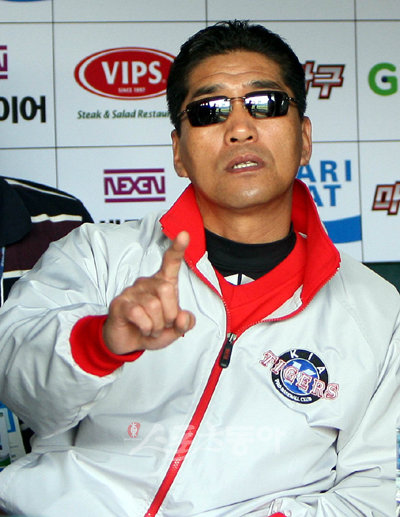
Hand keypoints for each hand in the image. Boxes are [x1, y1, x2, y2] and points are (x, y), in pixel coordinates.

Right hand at [103, 231, 194, 354]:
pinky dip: (146, 328)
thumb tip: (183, 317)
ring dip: (157, 325)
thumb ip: (184, 324)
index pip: (171, 262)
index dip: (178, 248)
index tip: (185, 234)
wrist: (126, 342)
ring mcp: (132, 292)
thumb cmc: (151, 329)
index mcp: (162, 283)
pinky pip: (139, 314)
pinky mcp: (120, 303)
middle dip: (170, 314)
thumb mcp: (172, 330)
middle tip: (163, 324)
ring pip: (154, 305)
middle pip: (167, 289)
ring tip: (151, 329)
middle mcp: (147, 283)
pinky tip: (142, 329)